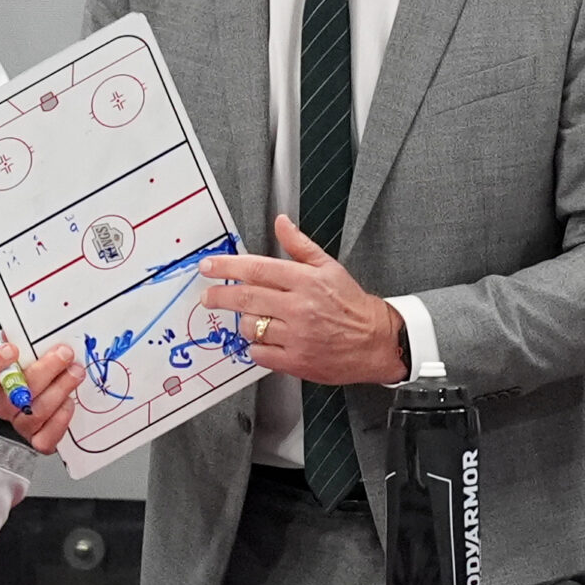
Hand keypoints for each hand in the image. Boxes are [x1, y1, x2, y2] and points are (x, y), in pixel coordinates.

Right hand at [0, 337, 82, 455]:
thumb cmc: (40, 363)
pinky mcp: (38, 438)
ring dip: (61, 389)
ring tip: (75, 372)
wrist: (54, 385)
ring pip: (35, 412)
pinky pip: (46, 438)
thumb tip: (40, 327)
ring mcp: (21, 422)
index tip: (11, 349)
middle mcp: (5, 402)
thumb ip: (29, 336)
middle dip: (46, 370)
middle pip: (15, 392)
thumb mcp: (32, 344)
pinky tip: (69, 402)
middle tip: (64, 354)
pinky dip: (61, 420)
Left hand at [199, 216, 408, 386]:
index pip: (257, 269)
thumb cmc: (351, 305)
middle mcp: (299, 307)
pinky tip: (267, 341)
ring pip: (250, 327)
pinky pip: (259, 354)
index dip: (227, 267)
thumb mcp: (329, 267)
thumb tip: (281, 222)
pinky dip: (257, 348)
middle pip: (246, 298)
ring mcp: (297, 336)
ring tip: (256, 320)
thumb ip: (299, 245)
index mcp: (305, 281)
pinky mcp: (296, 362)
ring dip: (245, 323)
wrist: (375, 342)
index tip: (209, 267)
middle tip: (208, 297)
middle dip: (220, 296)